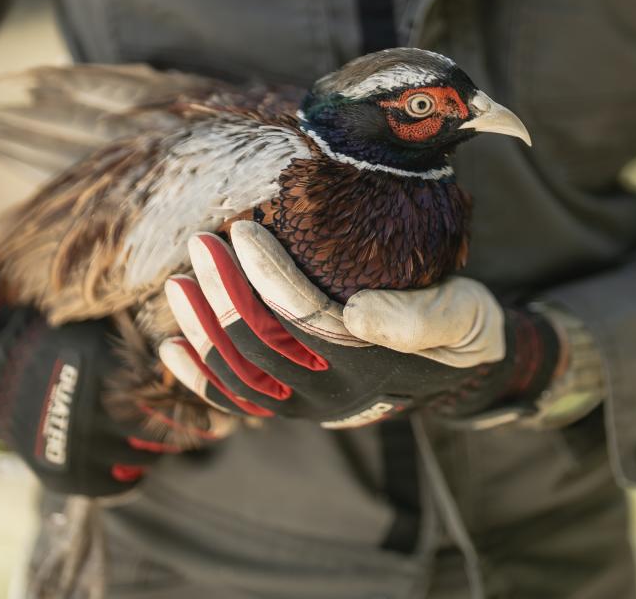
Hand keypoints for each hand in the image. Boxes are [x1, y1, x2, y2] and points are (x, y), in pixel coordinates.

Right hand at [0, 291, 215, 496]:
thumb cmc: (59, 339)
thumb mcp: (101, 330)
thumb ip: (143, 342)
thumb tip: (200, 339)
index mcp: (108, 373)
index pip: (173, 398)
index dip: (199, 405)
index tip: (219, 410)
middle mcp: (95, 412)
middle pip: (164, 433)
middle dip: (184, 429)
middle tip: (202, 425)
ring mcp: (78, 447)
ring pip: (145, 459)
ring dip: (157, 448)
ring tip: (158, 434)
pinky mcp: (65, 474)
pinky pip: (120, 483)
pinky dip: (132, 470)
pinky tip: (131, 453)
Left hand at [159, 221, 562, 427]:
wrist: (464, 368)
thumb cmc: (462, 328)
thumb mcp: (462, 315)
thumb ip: (419, 317)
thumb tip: (356, 313)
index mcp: (368, 367)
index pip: (303, 318)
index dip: (267, 274)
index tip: (243, 229)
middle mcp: (331, 395)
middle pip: (259, 345)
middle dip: (222, 292)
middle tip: (201, 243)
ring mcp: (307, 405)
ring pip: (239, 375)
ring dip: (202, 329)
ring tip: (179, 283)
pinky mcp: (294, 405)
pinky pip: (237, 399)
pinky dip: (202, 376)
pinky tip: (172, 348)